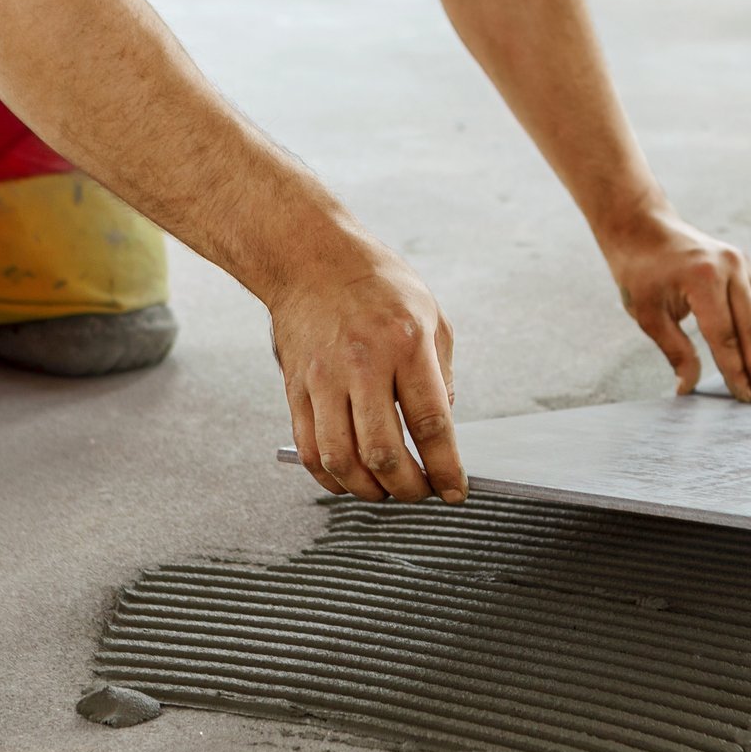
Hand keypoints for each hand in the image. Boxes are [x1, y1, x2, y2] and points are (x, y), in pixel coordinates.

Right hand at [270, 245, 465, 503]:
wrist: (310, 258)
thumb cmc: (377, 284)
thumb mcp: (431, 316)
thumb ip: (441, 375)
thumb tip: (438, 430)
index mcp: (406, 343)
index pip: (430, 422)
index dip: (444, 467)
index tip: (455, 491)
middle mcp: (362, 363)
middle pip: (383, 451)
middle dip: (408, 489)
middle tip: (420, 493)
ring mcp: (323, 378)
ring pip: (342, 459)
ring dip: (368, 490)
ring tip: (385, 491)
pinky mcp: (295, 388)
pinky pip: (310, 449)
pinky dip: (331, 477)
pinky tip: (350, 479)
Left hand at [600, 206, 750, 403]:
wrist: (643, 226)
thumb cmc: (640, 272)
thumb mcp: (648, 314)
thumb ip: (675, 350)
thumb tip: (689, 388)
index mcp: (703, 279)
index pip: (725, 336)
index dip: (736, 371)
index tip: (744, 399)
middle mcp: (730, 268)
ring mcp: (741, 265)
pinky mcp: (744, 267)